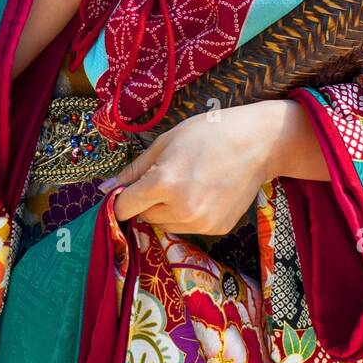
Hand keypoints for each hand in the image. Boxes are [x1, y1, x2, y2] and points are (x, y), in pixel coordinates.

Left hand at [104, 102, 281, 235]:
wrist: (258, 143)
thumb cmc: (209, 133)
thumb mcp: (166, 142)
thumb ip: (134, 170)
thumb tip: (104, 190)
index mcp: (164, 183)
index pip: (124, 206)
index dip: (122, 198)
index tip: (127, 190)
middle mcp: (181, 208)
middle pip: (144, 216)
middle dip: (148, 200)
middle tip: (168, 176)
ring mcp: (201, 222)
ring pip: (165, 224)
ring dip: (167, 209)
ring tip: (189, 182)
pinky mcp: (217, 229)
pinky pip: (188, 227)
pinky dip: (189, 214)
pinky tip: (205, 192)